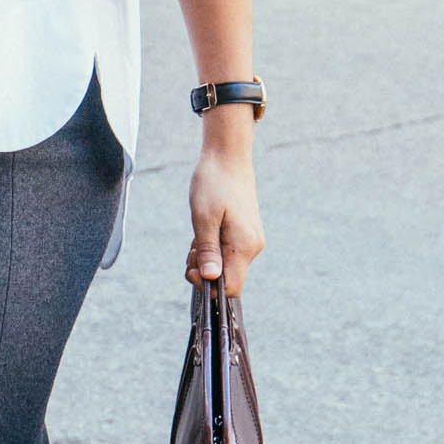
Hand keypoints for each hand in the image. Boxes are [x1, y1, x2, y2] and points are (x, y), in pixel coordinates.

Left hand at [186, 127, 263, 292]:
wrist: (228, 156)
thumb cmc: (214, 183)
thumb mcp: (203, 219)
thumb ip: (207, 251)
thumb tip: (210, 279)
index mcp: (245, 246)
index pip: (231, 287)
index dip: (209, 285)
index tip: (193, 266)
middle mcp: (252, 247)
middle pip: (227, 277)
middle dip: (204, 268)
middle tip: (191, 247)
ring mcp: (250, 240)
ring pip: (225, 264)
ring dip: (206, 256)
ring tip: (197, 234)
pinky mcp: (244, 233)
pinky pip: (227, 251)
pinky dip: (212, 246)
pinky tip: (204, 230)